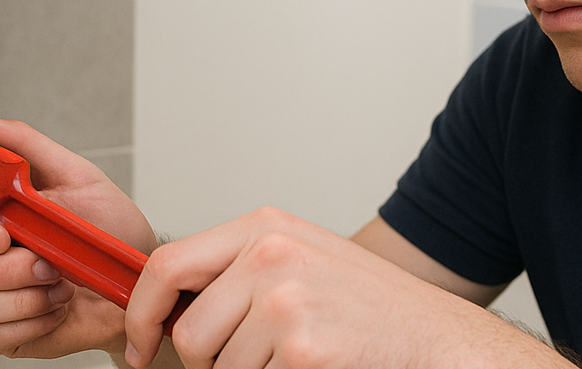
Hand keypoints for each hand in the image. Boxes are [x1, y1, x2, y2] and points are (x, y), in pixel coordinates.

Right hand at [0, 105, 156, 361]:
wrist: (141, 281)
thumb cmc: (110, 228)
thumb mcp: (75, 174)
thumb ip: (21, 143)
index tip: (0, 231)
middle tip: (43, 260)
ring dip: (18, 295)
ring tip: (58, 282)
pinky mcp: (7, 332)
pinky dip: (27, 322)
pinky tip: (55, 306)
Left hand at [123, 207, 568, 368]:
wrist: (440, 341)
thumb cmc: (374, 309)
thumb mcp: (302, 263)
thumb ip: (238, 271)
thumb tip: (167, 309)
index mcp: (265, 228)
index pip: (167, 265)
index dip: (142, 314)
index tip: (141, 345)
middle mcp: (270, 254)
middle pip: (189, 331)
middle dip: (208, 363)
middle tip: (253, 364)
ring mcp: (285, 299)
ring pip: (217, 368)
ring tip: (297, 360)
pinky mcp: (302, 347)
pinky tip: (318, 368)